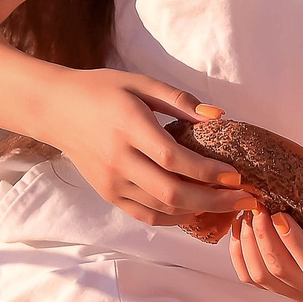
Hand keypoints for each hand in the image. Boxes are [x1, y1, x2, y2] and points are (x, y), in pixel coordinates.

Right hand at [37, 70, 260, 227]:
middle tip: (245, 198)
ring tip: (228, 205)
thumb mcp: (141, 83)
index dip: (207, 171)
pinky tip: (196, 210)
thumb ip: (180, 100)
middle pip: (171, 192)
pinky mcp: (108, 194)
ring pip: (161, 209)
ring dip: (199, 211)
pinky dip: (174, 218)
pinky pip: (146, 215)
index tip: (236, 174)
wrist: (57, 110)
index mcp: (129, 127)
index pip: (173, 159)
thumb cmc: (103, 91)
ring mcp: (112, 182)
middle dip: (214, 200)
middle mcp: (119, 159)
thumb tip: (218, 117)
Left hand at [228, 185, 302, 301]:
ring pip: (261, 276)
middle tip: (256, 207)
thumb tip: (279, 181)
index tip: (278, 213)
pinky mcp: (278, 290)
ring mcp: (297, 294)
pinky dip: (240, 253)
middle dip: (263, 236)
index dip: (292, 241)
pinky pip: (250, 277)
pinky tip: (240, 227)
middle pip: (280, 271)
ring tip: (247, 214)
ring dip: (249, 243)